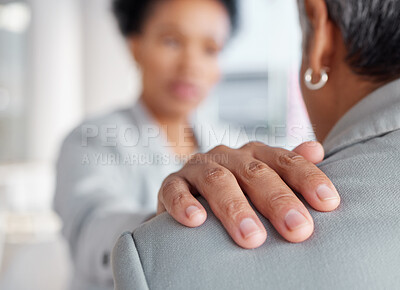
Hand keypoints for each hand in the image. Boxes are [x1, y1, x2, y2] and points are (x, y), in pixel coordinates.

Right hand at [157, 141, 339, 248]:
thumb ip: (287, 166)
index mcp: (255, 155)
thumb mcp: (263, 178)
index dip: (306, 178)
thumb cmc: (236, 191)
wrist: (191, 194)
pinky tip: (195, 221)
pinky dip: (183, 203)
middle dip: (277, 200)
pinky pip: (175, 189)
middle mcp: (228, 156)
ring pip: (217, 179)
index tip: (328, 203)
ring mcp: (199, 167)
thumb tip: (316, 149)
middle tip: (297, 229)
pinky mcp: (172, 183)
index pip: (285, 160)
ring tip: (251, 237)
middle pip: (254, 172)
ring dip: (234, 207)